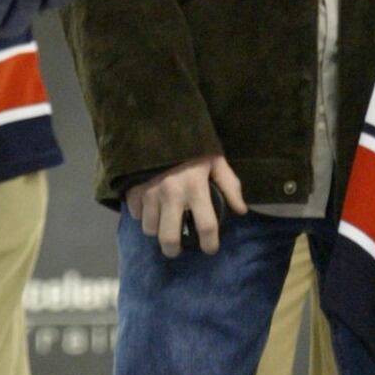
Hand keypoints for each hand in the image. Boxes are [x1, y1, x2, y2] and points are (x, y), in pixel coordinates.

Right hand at [126, 154, 247, 256]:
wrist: (159, 124)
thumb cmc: (192, 146)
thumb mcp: (216, 161)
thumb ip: (229, 186)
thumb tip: (241, 211)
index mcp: (195, 188)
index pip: (206, 227)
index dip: (210, 244)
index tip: (210, 248)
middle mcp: (171, 195)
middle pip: (169, 238)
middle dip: (174, 250)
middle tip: (177, 248)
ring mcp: (149, 193)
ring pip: (149, 229)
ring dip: (157, 230)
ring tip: (163, 224)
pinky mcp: (133, 189)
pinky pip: (135, 214)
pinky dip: (142, 215)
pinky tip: (150, 208)